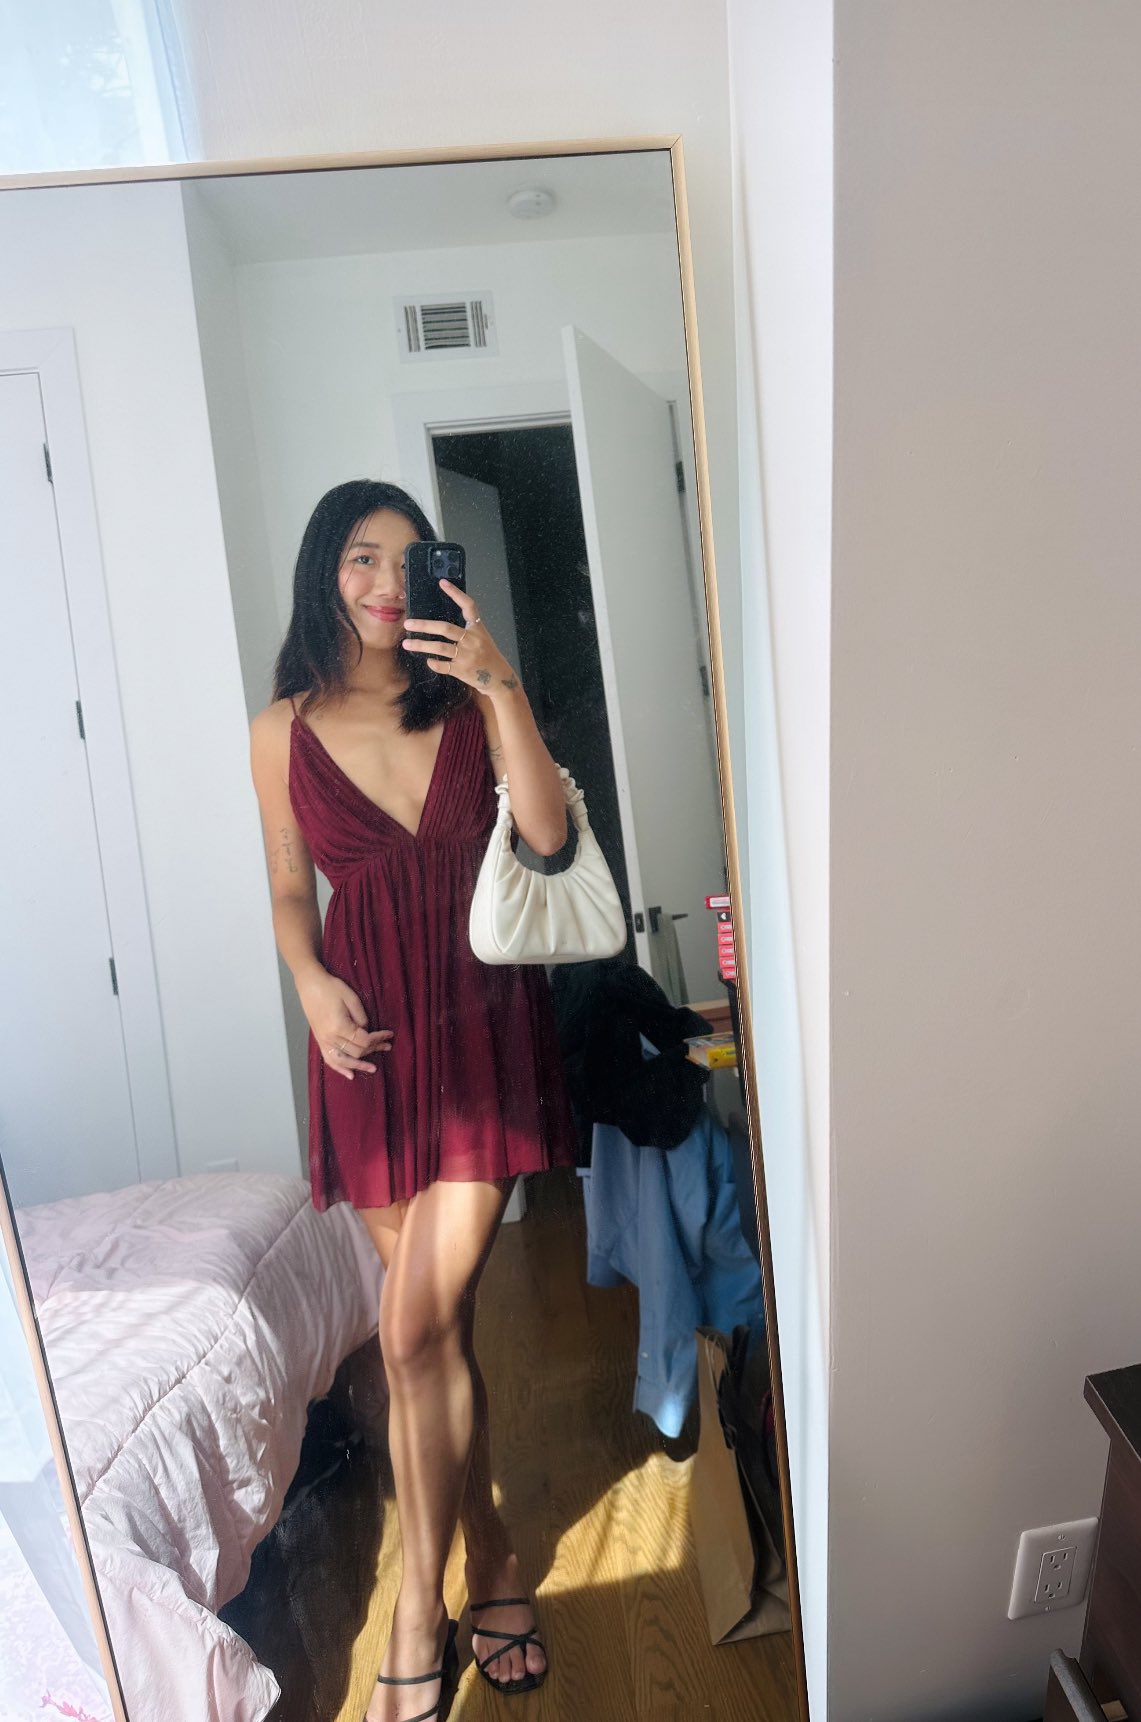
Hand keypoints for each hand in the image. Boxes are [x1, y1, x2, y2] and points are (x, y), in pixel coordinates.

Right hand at [297, 969, 392, 1081]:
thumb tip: (366, 1032)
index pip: (364, 1040)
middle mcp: (330, 1037)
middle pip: (356, 1051)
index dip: (378, 1039)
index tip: (389, 1035)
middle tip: (386, 1046)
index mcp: (340, 1026)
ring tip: (372, 1068)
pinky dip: (340, 1068)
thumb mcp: (351, 998)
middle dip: (373, 1049)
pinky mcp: (320, 1040)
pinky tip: (349, 1075)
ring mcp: (323, 1040)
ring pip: (344, 1060)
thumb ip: (361, 1018)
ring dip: (359, 1065)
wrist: (310, 984)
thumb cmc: (331, 988)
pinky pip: (329, 1059)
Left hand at [403, 580, 521, 698]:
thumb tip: (441, 624)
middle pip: (445, 628)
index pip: (468, 606)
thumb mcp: (482, 637)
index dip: (456, 593)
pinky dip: (434, 664)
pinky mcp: (463, 670)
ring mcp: (467, 655)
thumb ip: (466, 630)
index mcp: (478, 628)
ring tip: (407, 643)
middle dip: (424, 625)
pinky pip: (444, 666)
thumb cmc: (488, 656)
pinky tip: (428, 661)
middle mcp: (472, 640)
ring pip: (440, 647)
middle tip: (408, 623)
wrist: (500, 678)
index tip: (442, 583)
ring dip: (421, 645)